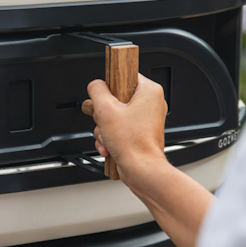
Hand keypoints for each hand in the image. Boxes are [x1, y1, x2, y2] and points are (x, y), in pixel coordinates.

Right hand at [87, 73, 168, 187]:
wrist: (142, 170)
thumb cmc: (133, 144)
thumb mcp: (106, 109)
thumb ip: (97, 90)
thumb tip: (95, 85)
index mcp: (149, 91)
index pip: (122, 75)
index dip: (108, 87)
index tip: (104, 97)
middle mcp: (150, 103)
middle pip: (115, 98)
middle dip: (104, 114)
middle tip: (106, 121)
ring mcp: (146, 119)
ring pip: (114, 115)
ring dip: (104, 128)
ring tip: (108, 137)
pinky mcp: (140, 132)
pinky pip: (119, 128)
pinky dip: (110, 137)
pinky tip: (110, 145)